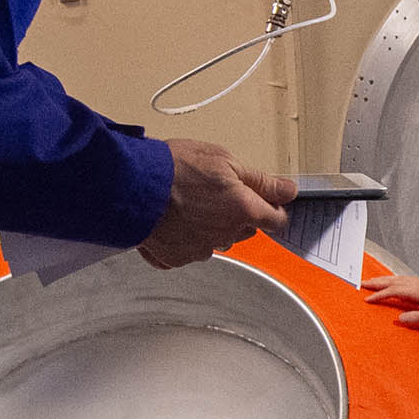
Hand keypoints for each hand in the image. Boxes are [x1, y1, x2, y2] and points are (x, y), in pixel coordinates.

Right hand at [138, 139, 291, 268]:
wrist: (130, 184)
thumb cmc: (174, 168)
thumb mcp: (225, 160)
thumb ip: (260, 180)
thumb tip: (287, 190)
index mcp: (243, 210)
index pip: (277, 221)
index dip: (272, 209)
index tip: (266, 201)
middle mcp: (225, 235)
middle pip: (245, 231)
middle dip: (238, 214)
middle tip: (216, 193)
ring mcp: (199, 249)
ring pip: (216, 241)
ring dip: (211, 227)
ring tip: (189, 203)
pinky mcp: (175, 258)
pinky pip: (188, 250)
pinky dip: (184, 238)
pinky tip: (173, 219)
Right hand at [361, 273, 418, 330]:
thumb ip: (417, 317)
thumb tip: (400, 318)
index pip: (395, 291)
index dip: (381, 295)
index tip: (369, 299)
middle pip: (395, 281)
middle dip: (378, 282)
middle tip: (364, 284)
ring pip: (401, 278)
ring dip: (386, 280)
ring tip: (374, 281)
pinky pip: (408, 279)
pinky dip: (396, 280)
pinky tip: (393, 282)